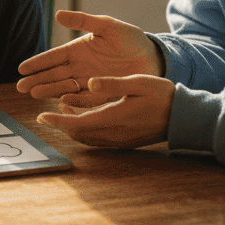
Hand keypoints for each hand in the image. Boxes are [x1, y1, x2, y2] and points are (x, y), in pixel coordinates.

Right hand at [16, 11, 163, 100]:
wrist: (152, 57)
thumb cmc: (130, 39)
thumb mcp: (106, 25)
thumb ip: (83, 20)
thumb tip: (57, 14)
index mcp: (78, 50)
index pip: (53, 57)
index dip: (37, 63)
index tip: (21, 69)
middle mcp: (80, 68)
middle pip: (54, 75)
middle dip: (36, 81)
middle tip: (21, 87)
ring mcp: (89, 82)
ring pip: (64, 88)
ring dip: (49, 91)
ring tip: (35, 93)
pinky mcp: (101, 94)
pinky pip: (83, 99)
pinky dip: (72, 101)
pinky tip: (61, 101)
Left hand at [37, 75, 174, 148]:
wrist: (183, 117)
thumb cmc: (162, 96)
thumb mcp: (137, 83)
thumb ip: (112, 84)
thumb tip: (89, 82)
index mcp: (113, 118)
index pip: (77, 123)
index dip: (57, 120)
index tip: (41, 116)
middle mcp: (113, 134)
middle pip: (78, 134)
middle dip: (61, 124)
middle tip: (50, 110)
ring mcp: (119, 141)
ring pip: (87, 139)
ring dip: (73, 128)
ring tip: (65, 111)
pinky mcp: (125, 142)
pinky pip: (98, 140)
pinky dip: (85, 131)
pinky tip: (86, 119)